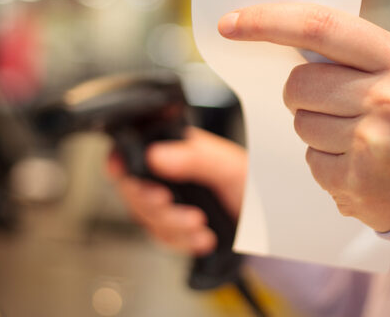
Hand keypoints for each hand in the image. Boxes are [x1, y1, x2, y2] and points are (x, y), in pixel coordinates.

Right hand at [105, 126, 246, 254]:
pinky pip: (161, 238)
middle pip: (132, 188)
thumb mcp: (229, 166)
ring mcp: (169, 200)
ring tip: (198, 224)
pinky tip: (202, 237)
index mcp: (176, 147)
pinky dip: (181, 241)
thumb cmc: (253, 184)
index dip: (120, 161)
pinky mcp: (174, 225)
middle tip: (170, 203)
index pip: (133, 149)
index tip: (121, 173)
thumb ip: (195, 158)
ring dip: (171, 226)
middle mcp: (167, 172)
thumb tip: (157, 155)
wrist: (270, 224)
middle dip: (152, 203)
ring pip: (144, 217)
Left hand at [219, 3, 389, 232]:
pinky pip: (312, 161)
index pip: (319, 26)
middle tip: (336, 105)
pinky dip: (328, 164)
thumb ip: (356, 52)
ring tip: (363, 140)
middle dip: (301, 93)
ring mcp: (372, 144)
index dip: (267, 21)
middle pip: (299, 83)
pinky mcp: (356, 183)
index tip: (230, 22)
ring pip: (301, 124)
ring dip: (318, 131)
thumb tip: (283, 35)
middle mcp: (388, 99)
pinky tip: (364, 166)